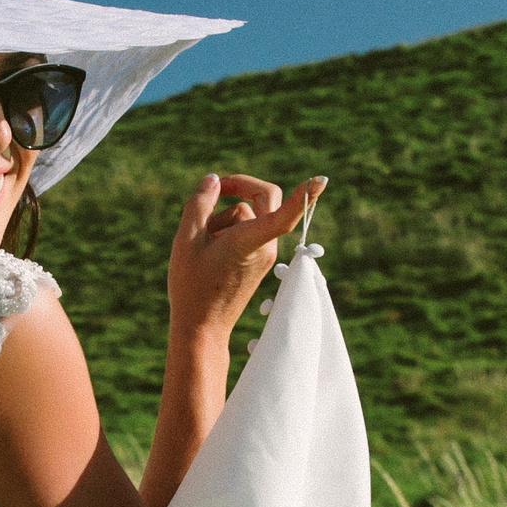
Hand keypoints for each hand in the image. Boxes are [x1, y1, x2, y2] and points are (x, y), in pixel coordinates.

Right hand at [166, 172, 326, 341]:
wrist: (201, 327)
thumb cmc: (191, 286)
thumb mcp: (186, 240)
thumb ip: (199, 204)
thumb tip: (213, 180)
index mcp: (249, 242)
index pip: (284, 216)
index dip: (302, 196)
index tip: (320, 180)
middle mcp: (264, 247)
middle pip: (265, 197)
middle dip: (241, 186)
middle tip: (215, 188)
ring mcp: (265, 254)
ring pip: (249, 213)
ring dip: (226, 216)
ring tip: (202, 242)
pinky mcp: (260, 259)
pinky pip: (248, 228)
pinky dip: (230, 229)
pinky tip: (211, 247)